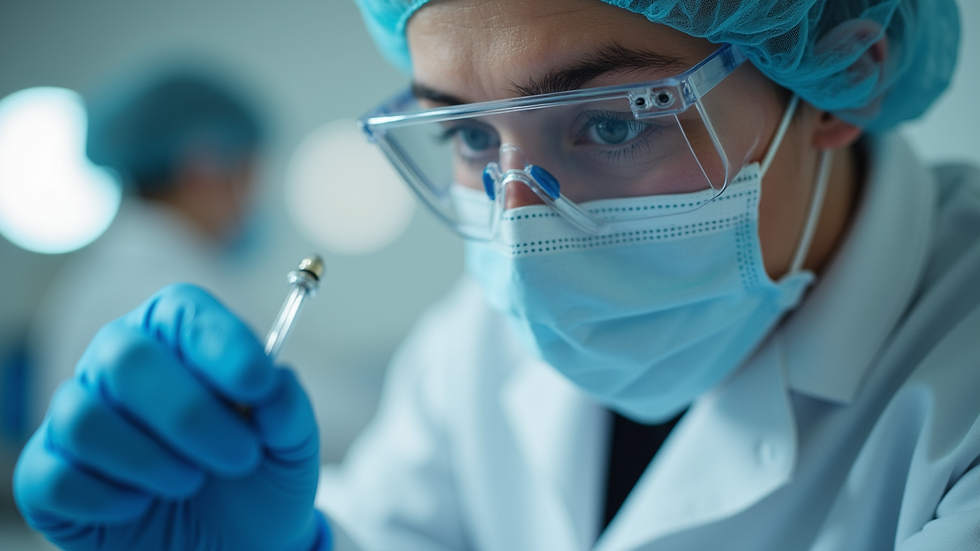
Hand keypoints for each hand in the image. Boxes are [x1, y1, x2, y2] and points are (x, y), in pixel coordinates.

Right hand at [14, 284, 327, 550]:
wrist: (235, 543)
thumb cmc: (258, 476)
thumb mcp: (291, 445)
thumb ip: (287, 409)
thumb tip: (273, 382)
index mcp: (179, 336)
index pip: (183, 309)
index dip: (222, 344)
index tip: (259, 384)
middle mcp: (119, 362)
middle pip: (126, 359)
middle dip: (189, 414)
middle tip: (239, 456)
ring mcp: (77, 415)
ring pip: (85, 419)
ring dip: (150, 462)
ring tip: (191, 483)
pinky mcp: (47, 474)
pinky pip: (54, 476)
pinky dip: (107, 500)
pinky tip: (141, 506)